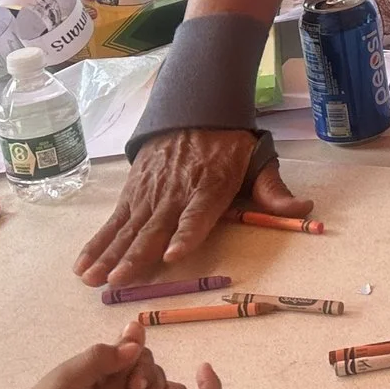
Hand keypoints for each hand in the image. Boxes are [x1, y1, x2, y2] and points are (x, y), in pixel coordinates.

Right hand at [75, 128, 312, 285]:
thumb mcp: (259, 162)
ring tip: (92, 279)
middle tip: (117, 282)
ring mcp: (151, 192)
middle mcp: (177, 191)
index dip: (186, 234)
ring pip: (127, 227)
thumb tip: (306, 209)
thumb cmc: (230, 144)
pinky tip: (83, 264)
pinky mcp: (133, 191)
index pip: (197, 214)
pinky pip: (114, 220)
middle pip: (154, 227)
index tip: (172, 255)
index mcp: (210, 186)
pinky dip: (98, 242)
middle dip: (134, 255)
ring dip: (109, 255)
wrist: (197, 106)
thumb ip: (275, 191)